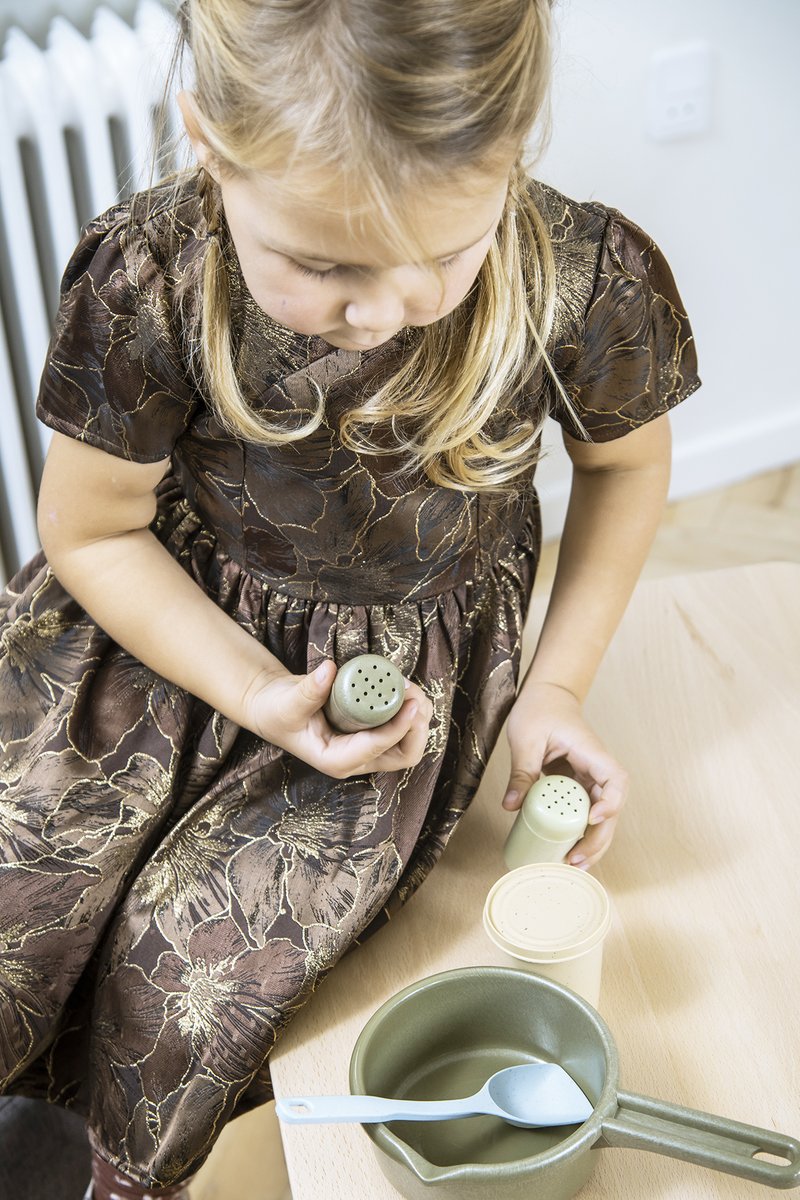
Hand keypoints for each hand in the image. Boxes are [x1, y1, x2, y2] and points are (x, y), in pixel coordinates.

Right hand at [242, 660, 432, 777]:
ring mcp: (369, 747)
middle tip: (411, 693)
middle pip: (404, 754)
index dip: (398, 728)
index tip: (410, 703)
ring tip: (406, 684)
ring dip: (418, 714)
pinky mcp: (374, 732)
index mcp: (337, 760)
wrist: (276, 708)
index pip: (377, 748)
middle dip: (416, 725)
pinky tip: (400, 684)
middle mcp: (358, 758)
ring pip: (410, 741)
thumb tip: (328, 671)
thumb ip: (307, 690)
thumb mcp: (286, 703)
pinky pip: (404, 726)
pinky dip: (410, 706)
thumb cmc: (278, 711)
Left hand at [502, 681, 627, 868]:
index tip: (592, 818)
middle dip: (599, 838)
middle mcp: (597, 768)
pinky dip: (580, 833)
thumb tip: (511, 805)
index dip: (611, 802)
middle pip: (612, 807)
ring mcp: (590, 778)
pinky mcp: (580, 786)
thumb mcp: (526, 738)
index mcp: (591, 751)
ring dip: (592, 842)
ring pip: (602, 815)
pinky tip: (566, 851)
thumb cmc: (539, 710)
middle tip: (575, 859)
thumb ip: (522, 771)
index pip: (616, 779)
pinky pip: (585, 813)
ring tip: (573, 864)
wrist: (546, 697)